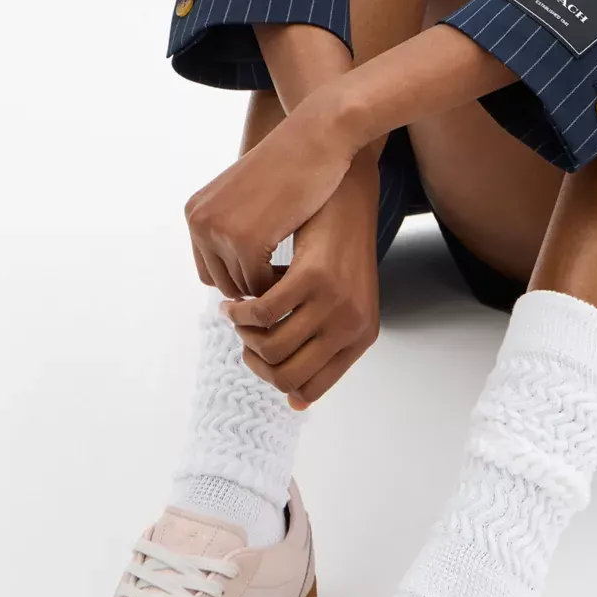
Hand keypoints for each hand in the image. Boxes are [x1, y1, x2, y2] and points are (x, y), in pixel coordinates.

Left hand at [184, 88, 356, 302]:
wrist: (314, 137)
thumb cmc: (290, 163)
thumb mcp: (245, 193)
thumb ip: (231, 223)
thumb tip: (232, 266)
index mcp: (196, 211)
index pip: (207, 269)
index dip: (237, 276)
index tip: (264, 273)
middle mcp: (200, 222)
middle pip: (220, 282)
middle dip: (250, 283)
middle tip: (280, 277)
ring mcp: (220, 232)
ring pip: (240, 285)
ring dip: (266, 284)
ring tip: (289, 272)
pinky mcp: (246, 241)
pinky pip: (259, 282)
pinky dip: (277, 282)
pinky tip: (295, 266)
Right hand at [219, 157, 382, 409]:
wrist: (345, 194)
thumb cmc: (335, 247)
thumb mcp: (336, 300)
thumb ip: (317, 343)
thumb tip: (296, 402)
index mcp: (360, 338)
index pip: (311, 389)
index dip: (275, 379)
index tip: (256, 357)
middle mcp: (352, 327)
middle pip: (285, 377)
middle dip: (254, 361)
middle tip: (241, 335)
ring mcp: (337, 303)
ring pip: (270, 348)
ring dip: (244, 335)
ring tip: (236, 312)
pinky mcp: (315, 277)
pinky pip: (264, 313)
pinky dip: (242, 310)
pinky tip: (236, 297)